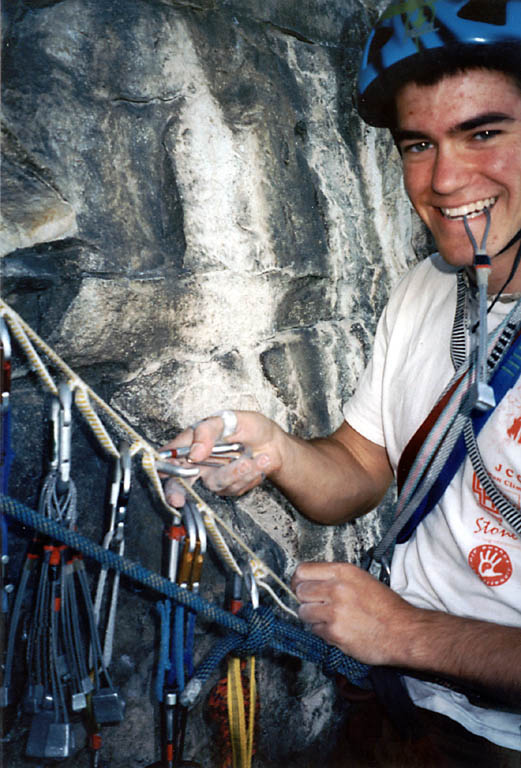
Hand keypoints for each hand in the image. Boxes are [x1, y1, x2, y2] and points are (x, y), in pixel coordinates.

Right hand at [160, 411, 283, 506]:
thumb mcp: (227, 419)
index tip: (164, 473)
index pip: (168, 457)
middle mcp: (197, 462)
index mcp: (190, 442)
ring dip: (237, 472)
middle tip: (177, 500)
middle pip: (178, 482)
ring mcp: (212, 476)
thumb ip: (207, 432)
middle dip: (177, 492)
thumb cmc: (247, 426)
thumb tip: (194, 452)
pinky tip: (259, 462)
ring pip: (216, 484)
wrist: (273, 443)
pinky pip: (234, 488)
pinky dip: (250, 475)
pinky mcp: (228, 487)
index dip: (162, 467)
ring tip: (256, 458)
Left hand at [291, 562, 416, 665]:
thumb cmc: (386, 607)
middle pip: (300, 591)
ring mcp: (334, 611)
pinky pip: (315, 630)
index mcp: (343, 572)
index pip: (303, 570)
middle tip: (317, 606)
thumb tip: (310, 582)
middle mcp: (336, 588)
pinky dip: (322, 632)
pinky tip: (338, 630)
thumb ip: (335, 578)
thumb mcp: (361, 579)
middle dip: (306, 600)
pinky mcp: (335, 633)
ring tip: (329, 619)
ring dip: (312, 617)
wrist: (404, 632)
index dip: (298, 580)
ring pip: (303, 612)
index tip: (299, 586)